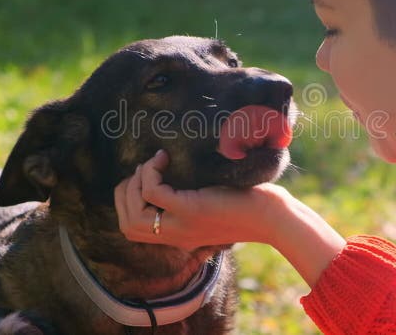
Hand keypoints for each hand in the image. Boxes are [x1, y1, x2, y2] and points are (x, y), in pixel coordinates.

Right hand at [114, 150, 288, 250]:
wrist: (271, 217)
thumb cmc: (247, 204)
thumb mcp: (210, 204)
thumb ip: (189, 198)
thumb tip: (172, 171)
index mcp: (177, 236)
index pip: (131, 229)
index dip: (127, 202)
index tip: (142, 178)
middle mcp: (175, 235)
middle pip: (126, 225)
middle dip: (124, 193)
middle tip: (143, 170)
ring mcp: (181, 225)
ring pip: (133, 213)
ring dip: (135, 183)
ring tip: (153, 164)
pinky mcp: (190, 210)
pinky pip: (153, 192)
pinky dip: (152, 172)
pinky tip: (165, 159)